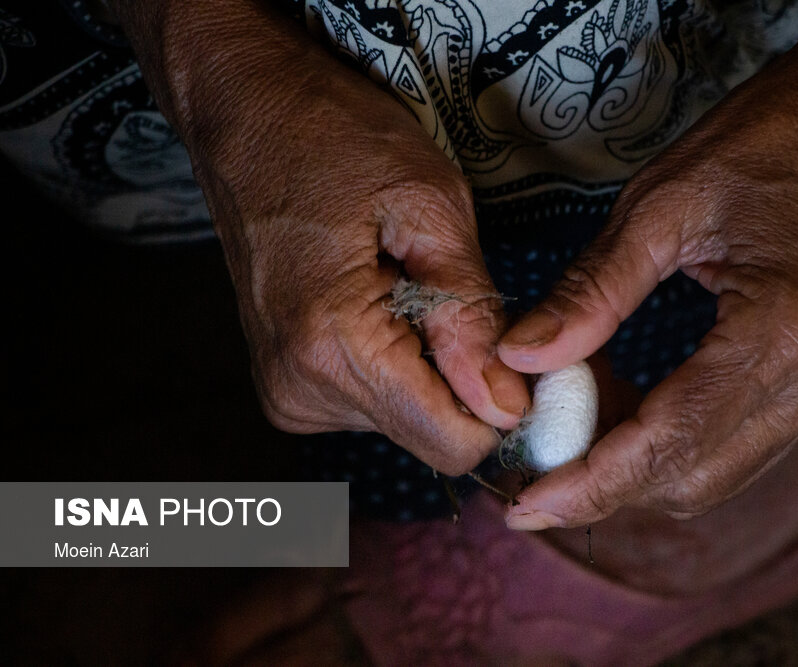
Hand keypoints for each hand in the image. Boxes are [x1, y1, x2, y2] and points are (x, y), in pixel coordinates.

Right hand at [110, 1, 527, 473]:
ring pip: (406, 419)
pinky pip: (373, 400)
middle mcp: (301, 387)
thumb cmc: (336, 137)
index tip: (515, 347)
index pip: (451, 444)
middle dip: (463, 376)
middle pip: (432, 434)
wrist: (247, 112)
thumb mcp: (430, 206)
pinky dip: (394, 359)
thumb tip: (509, 406)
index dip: (502, 404)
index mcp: (336, 345)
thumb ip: (472, 315)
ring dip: (426, 361)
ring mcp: (287, 391)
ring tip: (401, 281)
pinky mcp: (286, 385)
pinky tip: (376, 297)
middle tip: (449, 288)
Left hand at [498, 0, 797, 527]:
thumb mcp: (661, 205)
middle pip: (693, 480)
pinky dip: (671, 442)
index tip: (524, 506)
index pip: (671, 442)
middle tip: (531, 461)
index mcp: (782, 333)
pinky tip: (622, 404)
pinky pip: (733, 444)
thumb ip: (592, 292)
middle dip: (604, 484)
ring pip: (713, 474)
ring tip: (570, 420)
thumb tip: (520, 360)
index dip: (591, 484)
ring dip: (635, 465)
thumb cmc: (766, 144)